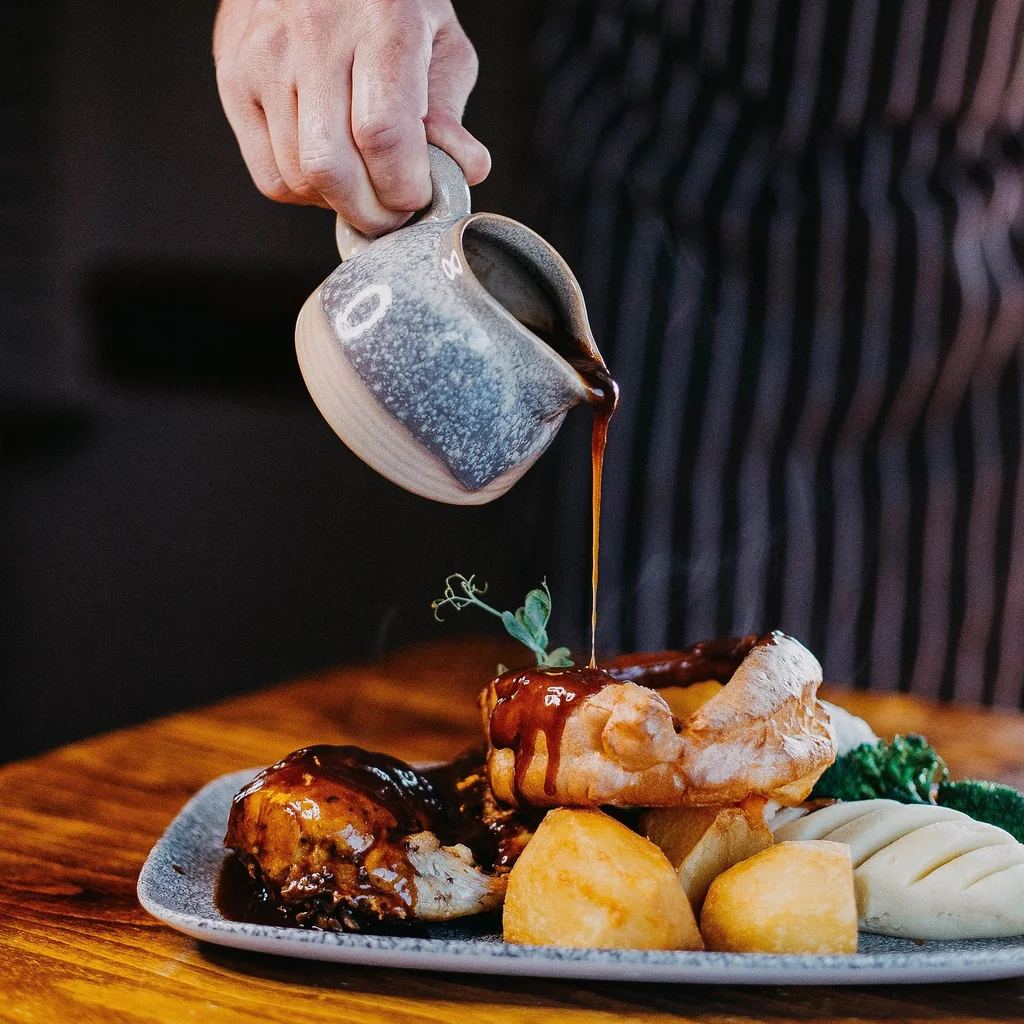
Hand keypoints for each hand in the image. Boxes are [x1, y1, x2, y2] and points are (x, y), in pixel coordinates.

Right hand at [214, 0, 489, 234]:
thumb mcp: (440, 39)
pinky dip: (305, 193)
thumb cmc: (388, 1)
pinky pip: (269, 175)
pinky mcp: (234, 78)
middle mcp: (313, 35)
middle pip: (331, 167)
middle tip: (392, 209)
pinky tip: (329, 173)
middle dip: (370, 211)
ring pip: (299, 177)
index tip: (419, 196)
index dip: (403, 186)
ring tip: (364, 185)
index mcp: (379, 22)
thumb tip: (466, 169)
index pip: (382, 133)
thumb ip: (450, 109)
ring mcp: (264, 57)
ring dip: (339, 203)